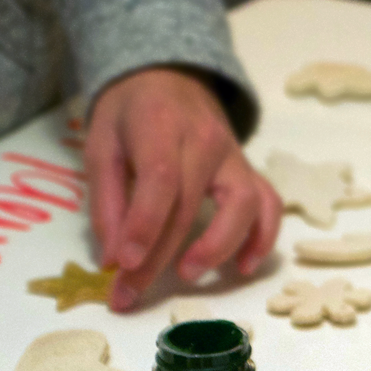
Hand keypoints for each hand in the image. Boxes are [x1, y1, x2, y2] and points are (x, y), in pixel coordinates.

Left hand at [84, 67, 280, 311]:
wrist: (168, 77)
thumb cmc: (130, 114)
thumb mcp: (101, 146)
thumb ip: (107, 202)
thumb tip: (115, 260)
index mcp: (161, 124)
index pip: (160, 179)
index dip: (144, 225)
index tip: (124, 265)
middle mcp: (206, 139)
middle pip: (189, 206)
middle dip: (159, 258)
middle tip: (131, 293)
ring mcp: (235, 156)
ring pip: (243, 205)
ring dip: (220, 247)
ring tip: (189, 274)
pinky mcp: (250, 172)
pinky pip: (269, 206)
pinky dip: (262, 239)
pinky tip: (243, 266)